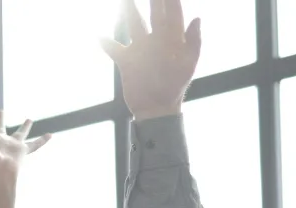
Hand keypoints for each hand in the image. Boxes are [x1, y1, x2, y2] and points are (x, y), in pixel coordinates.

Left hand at [0, 103, 51, 180]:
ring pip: (20, 134)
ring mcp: (12, 146)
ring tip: (29, 120)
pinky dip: (43, 141)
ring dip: (25, 127)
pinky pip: (35, 145)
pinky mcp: (23, 151)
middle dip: (0, 119)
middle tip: (1, 111)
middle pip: (0, 127)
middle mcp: (0, 140)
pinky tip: (50, 135)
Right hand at [102, 0, 201, 119]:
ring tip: (123, 0)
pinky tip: (98, 36)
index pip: (173, 12)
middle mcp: (156, 40)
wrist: (156, 109)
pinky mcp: (127, 61)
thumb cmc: (174, 88)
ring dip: (128, 11)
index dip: (170, 0)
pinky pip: (114, 49)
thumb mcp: (187, 65)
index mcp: (173, 39)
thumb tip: (196, 18)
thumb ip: (194, 42)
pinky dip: (106, 43)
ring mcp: (140, 49)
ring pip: (133, 25)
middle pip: (153, 13)